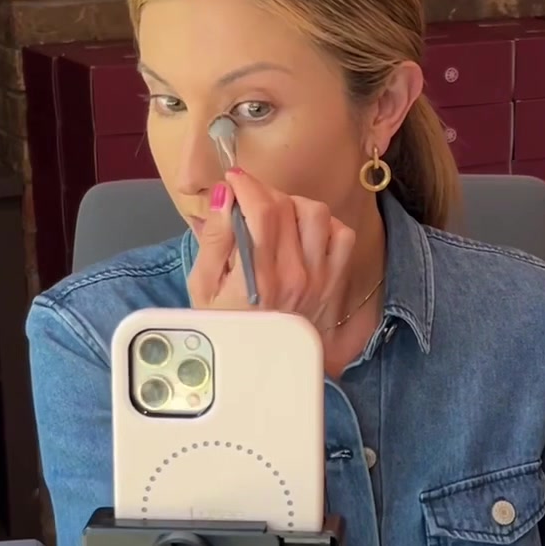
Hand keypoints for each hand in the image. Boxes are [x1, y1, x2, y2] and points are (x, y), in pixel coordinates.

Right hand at [189, 169, 356, 325]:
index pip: (263, 212)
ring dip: (293, 205)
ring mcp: (320, 280)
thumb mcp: (202, 287)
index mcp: (258, 279)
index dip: (247, 185)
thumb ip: (213, 239)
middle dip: (263, 192)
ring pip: (316, 213)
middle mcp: (294, 277)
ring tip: (274, 215)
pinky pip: (341, 235)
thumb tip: (223, 194)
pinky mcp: (335, 282)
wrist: (260, 366)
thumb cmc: (225, 325)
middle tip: (247, 199)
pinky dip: (324, 225)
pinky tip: (302, 233)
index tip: (233, 179)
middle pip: (287, 206)